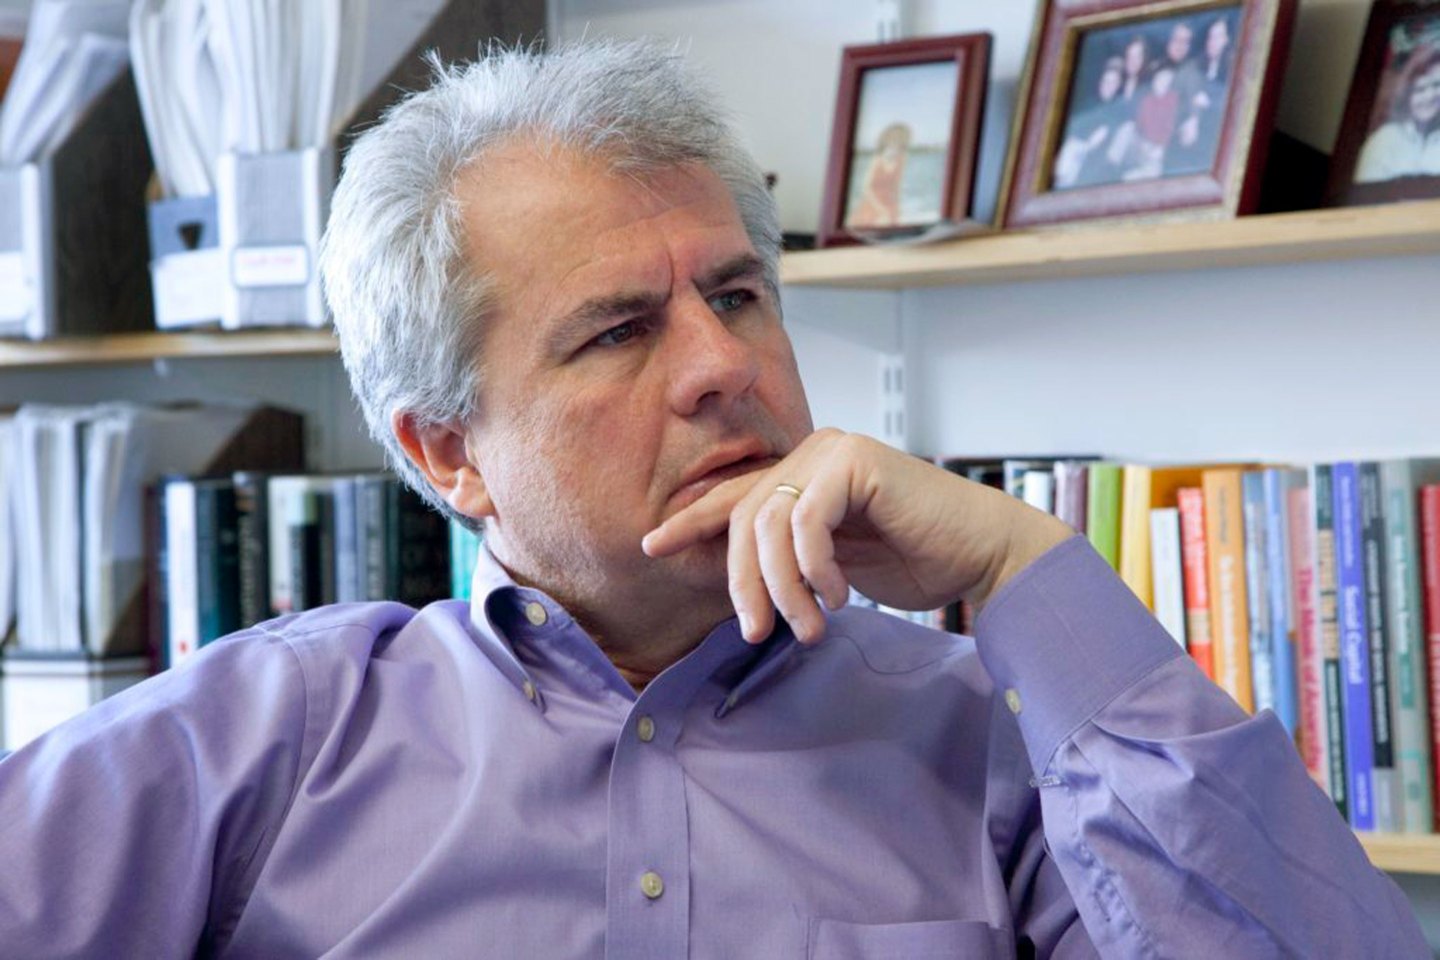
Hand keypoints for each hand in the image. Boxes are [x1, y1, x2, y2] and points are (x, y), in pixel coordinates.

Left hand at [641, 430, 1072, 643]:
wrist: (981, 554)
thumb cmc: (914, 561)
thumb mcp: (833, 565)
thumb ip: (789, 559)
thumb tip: (735, 580)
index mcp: (804, 474)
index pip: (733, 497)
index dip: (691, 522)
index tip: (652, 548)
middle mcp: (813, 454)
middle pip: (744, 520)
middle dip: (744, 584)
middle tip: (758, 633)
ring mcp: (833, 452)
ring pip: (770, 526)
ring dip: (784, 589)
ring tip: (808, 628)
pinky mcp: (855, 462)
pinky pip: (807, 522)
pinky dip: (815, 569)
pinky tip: (838, 597)